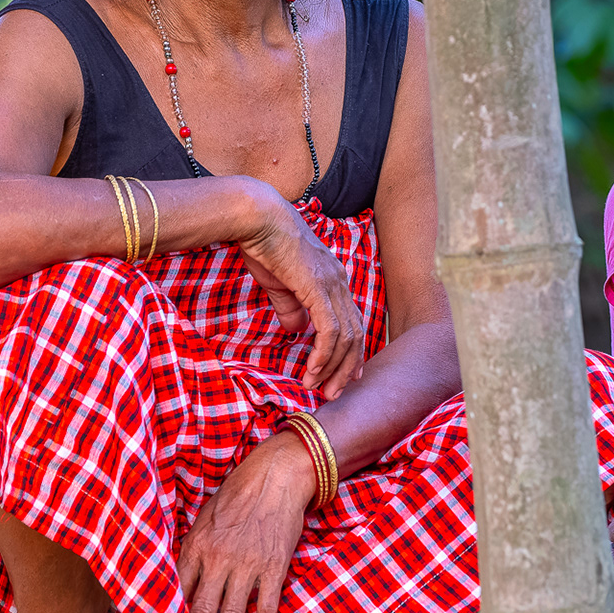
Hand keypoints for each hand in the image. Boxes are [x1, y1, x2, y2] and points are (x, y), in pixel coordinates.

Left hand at [178, 431, 314, 612]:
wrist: (277, 475)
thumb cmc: (238, 493)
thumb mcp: (205, 518)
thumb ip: (194, 549)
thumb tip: (183, 581)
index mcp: (196, 545)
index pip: (177, 592)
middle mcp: (217, 558)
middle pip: (201, 611)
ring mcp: (247, 564)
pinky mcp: (274, 566)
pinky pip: (266, 606)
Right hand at [236, 186, 365, 399]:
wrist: (257, 218)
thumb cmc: (266, 246)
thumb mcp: (281, 285)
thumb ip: (292, 308)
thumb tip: (297, 330)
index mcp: (335, 280)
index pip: (352, 322)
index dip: (351, 352)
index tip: (344, 376)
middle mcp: (340, 282)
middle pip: (356, 334)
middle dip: (346, 368)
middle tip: (334, 393)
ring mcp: (332, 285)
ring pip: (346, 337)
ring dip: (333, 367)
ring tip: (319, 388)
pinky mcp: (318, 288)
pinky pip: (329, 330)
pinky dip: (324, 354)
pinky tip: (313, 370)